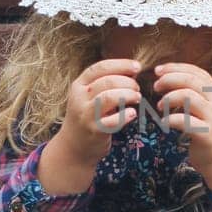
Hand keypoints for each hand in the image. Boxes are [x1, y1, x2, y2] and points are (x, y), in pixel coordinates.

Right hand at [40, 58, 141, 193]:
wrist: (73, 146)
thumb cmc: (88, 116)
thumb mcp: (90, 97)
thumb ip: (107, 83)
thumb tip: (132, 71)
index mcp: (79, 85)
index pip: (100, 67)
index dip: (121, 64)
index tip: (137, 67)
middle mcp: (79, 98)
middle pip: (108, 81)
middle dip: (128, 82)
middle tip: (137, 88)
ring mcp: (85, 115)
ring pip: (109, 97)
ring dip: (128, 95)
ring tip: (137, 98)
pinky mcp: (94, 130)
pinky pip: (112, 121)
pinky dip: (126, 115)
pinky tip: (133, 113)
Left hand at [152, 61, 211, 204]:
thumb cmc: (210, 131)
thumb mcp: (206, 107)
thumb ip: (194, 93)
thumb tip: (168, 78)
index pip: (195, 71)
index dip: (175, 68)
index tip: (158, 70)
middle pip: (190, 81)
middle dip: (169, 80)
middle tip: (156, 87)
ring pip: (188, 97)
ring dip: (169, 99)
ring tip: (160, 107)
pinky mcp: (207, 134)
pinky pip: (184, 121)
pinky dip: (169, 120)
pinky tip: (163, 123)